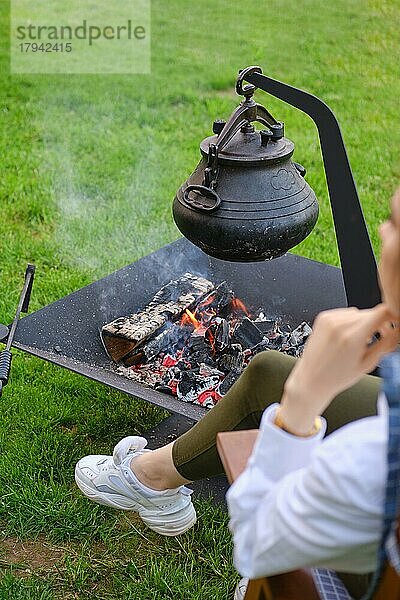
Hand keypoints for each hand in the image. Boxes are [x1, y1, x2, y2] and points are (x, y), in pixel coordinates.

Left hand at [279, 304, 398, 434]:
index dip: (393, 317)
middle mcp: (339, 324)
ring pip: (359, 312)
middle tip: (381, 338)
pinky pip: (345, 313)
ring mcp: (330, 319)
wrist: (312, 379)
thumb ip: (387, 344)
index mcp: (352, 336)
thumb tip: (399, 331)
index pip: (382, 312)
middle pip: (371, 312)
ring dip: (364, 323)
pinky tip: (347, 337)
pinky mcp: (323, 317)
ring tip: (360, 342)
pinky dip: (350, 322)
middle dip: (380, 324)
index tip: (396, 324)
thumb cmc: (336, 377)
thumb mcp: (367, 363)